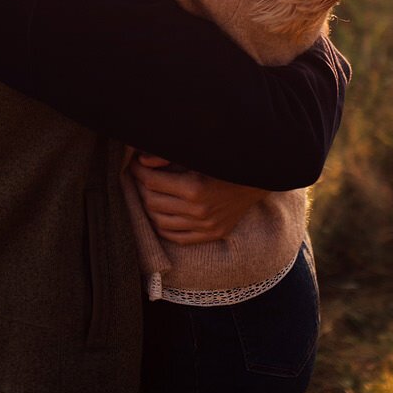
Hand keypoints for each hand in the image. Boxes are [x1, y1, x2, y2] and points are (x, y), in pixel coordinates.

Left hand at [130, 153, 266, 245]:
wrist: (257, 179)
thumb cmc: (224, 162)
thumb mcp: (197, 155)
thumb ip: (168, 156)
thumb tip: (142, 160)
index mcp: (194, 188)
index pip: (151, 182)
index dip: (138, 171)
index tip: (135, 164)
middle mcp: (199, 211)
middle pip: (152, 202)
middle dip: (142, 187)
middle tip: (141, 176)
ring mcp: (205, 227)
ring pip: (160, 221)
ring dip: (149, 206)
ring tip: (149, 193)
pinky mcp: (212, 235)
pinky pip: (176, 237)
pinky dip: (163, 226)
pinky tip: (161, 213)